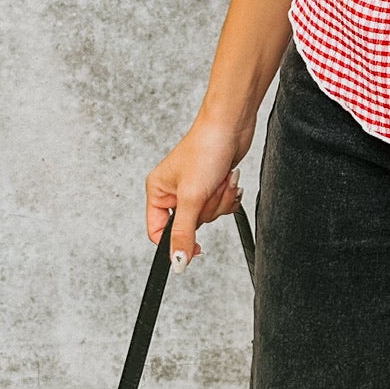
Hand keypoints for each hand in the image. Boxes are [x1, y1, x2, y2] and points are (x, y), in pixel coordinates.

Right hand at [145, 113, 251, 269]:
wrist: (231, 125)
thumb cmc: (205, 149)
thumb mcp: (191, 197)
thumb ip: (183, 233)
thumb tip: (177, 262)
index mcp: (158, 191)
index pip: (158, 231)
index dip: (176, 243)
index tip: (195, 249)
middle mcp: (174, 190)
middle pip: (190, 225)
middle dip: (207, 208)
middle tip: (209, 189)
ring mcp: (195, 188)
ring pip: (209, 215)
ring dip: (220, 199)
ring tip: (220, 178)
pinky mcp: (213, 184)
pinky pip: (222, 206)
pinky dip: (229, 195)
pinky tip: (229, 178)